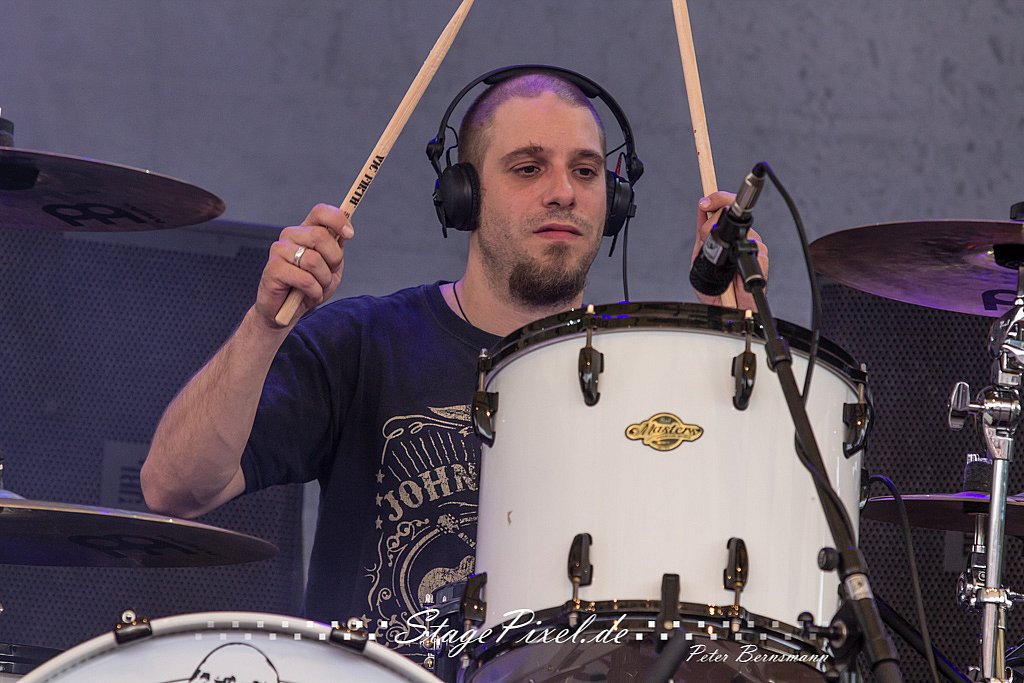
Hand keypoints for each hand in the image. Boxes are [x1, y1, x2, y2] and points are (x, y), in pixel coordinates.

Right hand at [254, 204, 353, 328]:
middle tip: (327, 275)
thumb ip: (337, 246)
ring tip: (316, 288)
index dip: (337, 219)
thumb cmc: (310, 288)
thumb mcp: (331, 266)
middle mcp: (290, 235)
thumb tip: (346, 227)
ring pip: (314, 260)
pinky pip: (305, 279)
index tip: (350, 234)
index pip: (320, 212)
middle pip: (321, 235)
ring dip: (323, 280)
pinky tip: (308, 295)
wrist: (287, 312)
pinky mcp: (273, 269)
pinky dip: (314, 292)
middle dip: (333, 260)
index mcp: (306, 231)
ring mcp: (279, 250)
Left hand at [691, 192, 768, 310]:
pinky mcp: (761, 263)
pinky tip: (734, 268)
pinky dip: (743, 258)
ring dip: (727, 242)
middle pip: (734, 217)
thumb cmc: (715, 287)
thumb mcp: (700, 257)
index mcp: (726, 236)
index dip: (718, 199)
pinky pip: (757, 252)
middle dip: (714, 223)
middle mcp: (741, 240)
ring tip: (717, 260)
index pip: (726, 208)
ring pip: (747, 232)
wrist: (723, 309)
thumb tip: (702, 211)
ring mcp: (752, 250)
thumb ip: (702, 235)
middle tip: (706, 235)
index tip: (705, 202)